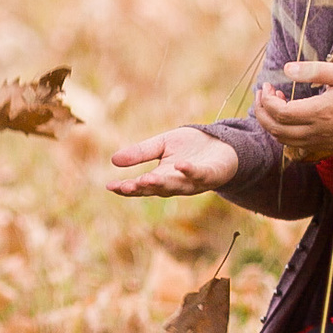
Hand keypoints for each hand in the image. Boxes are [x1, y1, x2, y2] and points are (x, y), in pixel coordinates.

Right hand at [108, 127, 240, 197]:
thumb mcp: (162, 145)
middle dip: (142, 188)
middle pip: (157, 189)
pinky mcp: (211, 174)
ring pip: (176, 185)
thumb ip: (140, 153)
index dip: (126, 188)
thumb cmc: (191, 146)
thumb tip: (113, 160)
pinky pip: (200, 174)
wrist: (222, 143)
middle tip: (127, 186)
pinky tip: (180, 165)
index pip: (141, 186)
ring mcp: (194, 181)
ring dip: (162, 183)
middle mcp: (177, 184)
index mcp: (162, 177)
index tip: (110, 186)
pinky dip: (190, 171)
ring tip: (147, 178)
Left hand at [255, 62, 332, 162]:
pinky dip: (283, 132)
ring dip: (271, 123)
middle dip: (262, 111)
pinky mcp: (324, 146)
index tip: (267, 85)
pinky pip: (295, 145)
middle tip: (263, 94)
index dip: (266, 100)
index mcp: (320, 112)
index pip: (279, 113)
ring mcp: (320, 141)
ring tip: (274, 103)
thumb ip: (313, 71)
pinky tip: (288, 116)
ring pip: (283, 140)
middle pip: (275, 129)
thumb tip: (286, 69)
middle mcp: (317, 131)